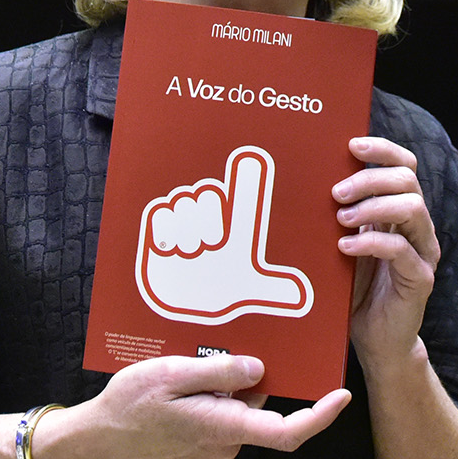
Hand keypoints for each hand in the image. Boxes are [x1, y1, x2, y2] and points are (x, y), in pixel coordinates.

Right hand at [83, 354, 349, 458]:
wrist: (98, 440)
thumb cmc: (130, 406)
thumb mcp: (171, 374)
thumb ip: (219, 372)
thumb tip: (261, 369)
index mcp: (224, 427)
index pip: (287, 431)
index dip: (320, 416)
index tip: (341, 395)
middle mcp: (226, 445)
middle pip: (259, 408)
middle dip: (251, 379)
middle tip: (225, 348)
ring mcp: (213, 450)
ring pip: (238, 411)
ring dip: (225, 388)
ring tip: (190, 365)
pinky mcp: (201, 448)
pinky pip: (221, 418)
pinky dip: (212, 399)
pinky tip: (183, 383)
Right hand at [137, 145, 312, 324]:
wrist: (180, 299)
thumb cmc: (215, 287)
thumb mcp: (246, 288)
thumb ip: (272, 288)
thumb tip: (299, 293)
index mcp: (234, 222)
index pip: (243, 194)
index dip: (247, 178)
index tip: (250, 159)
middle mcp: (209, 211)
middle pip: (208, 193)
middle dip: (209, 221)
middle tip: (210, 245)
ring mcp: (183, 213)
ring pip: (185, 201)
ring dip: (188, 232)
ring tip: (191, 253)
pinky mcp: (158, 220)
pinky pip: (162, 212)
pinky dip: (167, 232)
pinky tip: (171, 251)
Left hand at [334, 137, 437, 367]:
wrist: (375, 341)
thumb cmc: (355, 291)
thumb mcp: (343, 244)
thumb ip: (340, 216)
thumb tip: (310, 181)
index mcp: (400, 214)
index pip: (405, 166)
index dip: (383, 149)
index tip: (352, 144)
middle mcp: (418, 228)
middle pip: (408, 180)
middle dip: (369, 178)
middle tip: (337, 193)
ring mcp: (423, 252)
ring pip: (412, 208)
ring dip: (373, 206)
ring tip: (341, 219)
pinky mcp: (420, 279)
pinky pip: (402, 250)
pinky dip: (371, 242)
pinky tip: (346, 248)